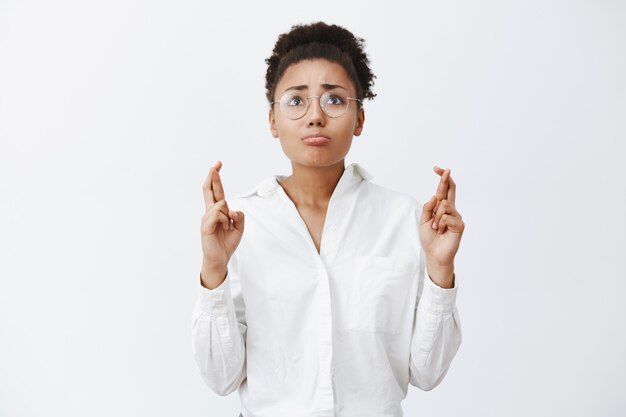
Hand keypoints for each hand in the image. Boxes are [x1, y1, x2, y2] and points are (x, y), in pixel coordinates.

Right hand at [200, 161, 244, 272]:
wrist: (219, 259)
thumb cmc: (227, 243)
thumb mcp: (239, 228)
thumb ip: (239, 217)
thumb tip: (232, 210)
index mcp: (218, 211)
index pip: (216, 192)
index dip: (216, 178)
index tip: (217, 165)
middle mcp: (210, 212)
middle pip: (210, 191)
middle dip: (213, 177)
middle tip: (215, 165)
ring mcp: (206, 218)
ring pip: (221, 204)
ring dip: (228, 215)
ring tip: (227, 227)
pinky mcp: (205, 226)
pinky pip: (218, 214)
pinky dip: (225, 220)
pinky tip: (225, 227)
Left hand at [419, 166, 464, 284]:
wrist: (434, 253)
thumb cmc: (429, 238)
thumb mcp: (423, 220)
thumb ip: (428, 208)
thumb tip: (435, 196)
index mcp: (442, 208)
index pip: (444, 190)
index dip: (442, 179)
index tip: (437, 169)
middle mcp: (451, 210)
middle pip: (450, 190)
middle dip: (445, 179)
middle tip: (443, 169)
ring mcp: (456, 216)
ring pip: (444, 206)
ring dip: (435, 218)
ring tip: (435, 228)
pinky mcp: (459, 225)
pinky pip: (447, 217)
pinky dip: (440, 224)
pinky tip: (441, 231)